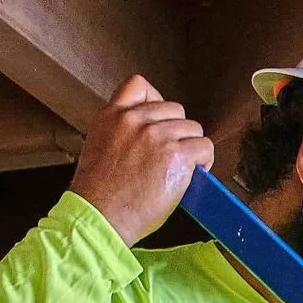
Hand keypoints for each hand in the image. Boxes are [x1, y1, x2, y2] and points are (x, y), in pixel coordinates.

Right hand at [68, 75, 213, 245]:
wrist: (101, 217)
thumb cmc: (99, 195)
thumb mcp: (99, 147)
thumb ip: (121, 131)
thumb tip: (147, 134)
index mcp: (112, 115)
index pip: (139, 85)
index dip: (155, 102)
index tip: (158, 122)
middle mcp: (135, 120)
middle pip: (175, 110)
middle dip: (177, 132)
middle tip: (171, 156)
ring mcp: (156, 136)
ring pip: (193, 128)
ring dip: (192, 147)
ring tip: (181, 168)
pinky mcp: (176, 155)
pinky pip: (204, 147)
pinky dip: (204, 161)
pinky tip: (194, 174)